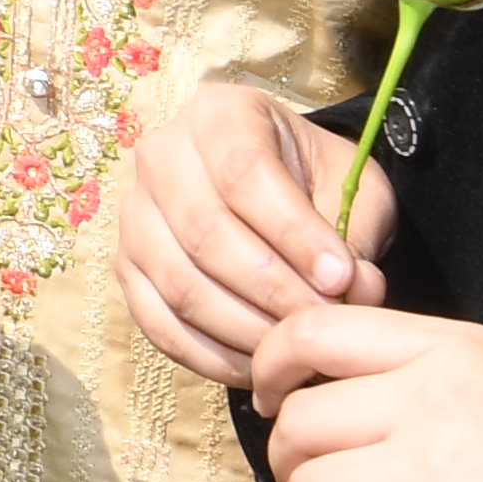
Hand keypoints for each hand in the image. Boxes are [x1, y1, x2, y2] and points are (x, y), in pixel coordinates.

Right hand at [120, 80, 390, 394]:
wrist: (274, 193)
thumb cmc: (315, 183)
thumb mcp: (352, 187)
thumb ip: (356, 233)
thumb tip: (356, 290)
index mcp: (219, 114)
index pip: (244, 173)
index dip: (293, 233)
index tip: (341, 277)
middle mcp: (161, 155)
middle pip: (204, 231)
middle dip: (272, 289)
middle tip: (320, 323)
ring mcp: (134, 216)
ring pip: (179, 283)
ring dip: (243, 328)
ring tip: (294, 349)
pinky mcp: (126, 269)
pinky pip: (158, 323)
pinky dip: (208, 356)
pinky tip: (255, 366)